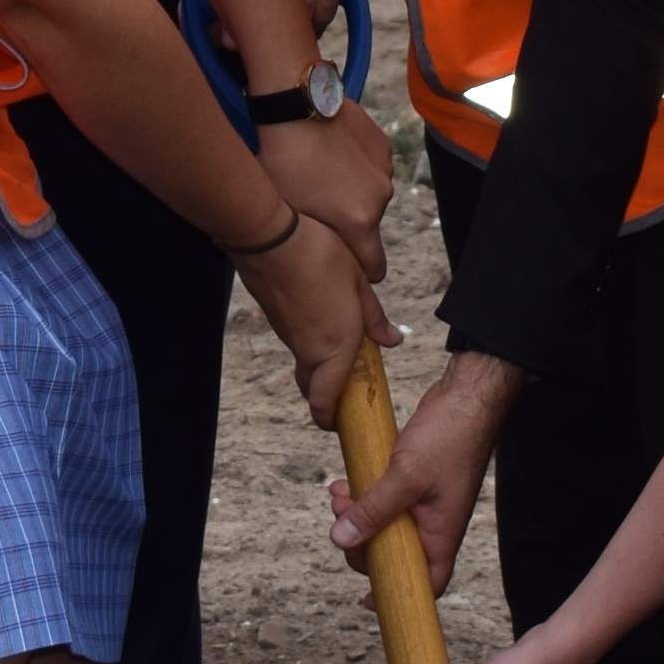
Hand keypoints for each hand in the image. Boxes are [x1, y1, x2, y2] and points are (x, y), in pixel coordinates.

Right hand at [235, 216, 399, 421]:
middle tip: (346, 391)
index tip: (338, 424)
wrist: (271, 239)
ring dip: (321, 367)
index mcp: (335, 346)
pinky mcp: (277, 322)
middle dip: (326, 396)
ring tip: (343, 349)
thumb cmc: (320, 257)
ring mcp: (289, 337)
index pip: (325, 400)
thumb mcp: (360, 285)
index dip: (329, 419)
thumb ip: (375, 318)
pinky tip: (323, 320)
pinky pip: (297, 343)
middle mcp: (309, 349)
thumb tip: (393, 339)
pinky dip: (310, 344)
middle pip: (313, 387)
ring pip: (305, 364)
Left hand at [259, 102, 394, 279]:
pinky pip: (372, 166)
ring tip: (321, 173)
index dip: (359, 271)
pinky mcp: (382, 143)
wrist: (295, 105)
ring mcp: (384, 168)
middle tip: (316, 205)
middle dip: (348, 222)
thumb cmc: (282, 162)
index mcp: (359, 221)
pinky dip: (356, 166)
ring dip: (352, 191)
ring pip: (370, 194)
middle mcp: (380, 198)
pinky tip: (331, 151)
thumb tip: (325, 256)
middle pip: (368, 225)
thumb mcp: (290, 213)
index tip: (345, 267)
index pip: (374, 267)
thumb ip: (317, 241)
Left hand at [333, 353, 520, 593]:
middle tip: (342, 520)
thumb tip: (341, 539)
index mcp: (441, 533)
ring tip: (340, 494)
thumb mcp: (405, 478)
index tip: (369, 599)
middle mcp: (433, 523)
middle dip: (360, 542)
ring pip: (382, 524)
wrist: (466, 396)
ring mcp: (423, 502)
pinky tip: (346, 482)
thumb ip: (373, 510)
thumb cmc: (450, 438)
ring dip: (356, 514)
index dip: (400, 594)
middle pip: (393, 553)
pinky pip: (382, 500)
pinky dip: (362, 495)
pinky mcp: (412, 481)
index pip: (427, 582)